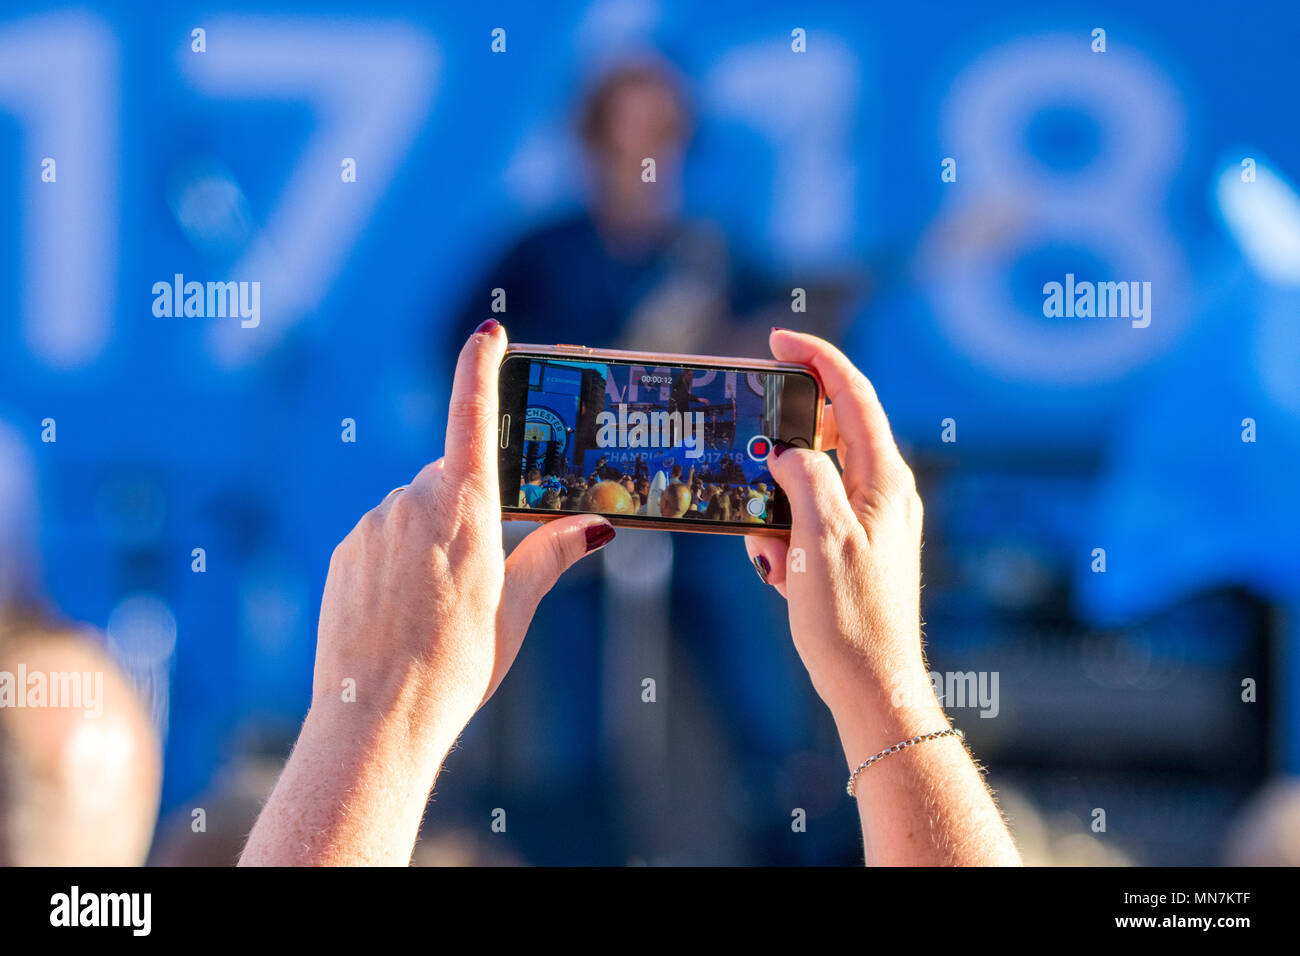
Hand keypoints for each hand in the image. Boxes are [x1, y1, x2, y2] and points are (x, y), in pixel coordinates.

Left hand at [311, 320, 615, 744]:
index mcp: (466, 508)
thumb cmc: (459, 664)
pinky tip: (401, 611)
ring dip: (430, 536)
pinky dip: (396, 559)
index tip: (490, 332)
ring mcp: (373, 525)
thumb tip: (599, 525)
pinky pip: (381, 536)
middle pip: (450, 478)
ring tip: (437, 607)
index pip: (473, 413)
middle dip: (469, 505)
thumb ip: (552, 554)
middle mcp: (414, 502)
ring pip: (413, 509)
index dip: (482, 365)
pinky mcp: (346, 552)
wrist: (377, 717)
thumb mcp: (516, 607)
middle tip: (481, 568)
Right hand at [746, 330, 1019, 864]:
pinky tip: (778, 572)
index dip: (818, 359)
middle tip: (748, 454)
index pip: (854, 395)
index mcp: (885, 479)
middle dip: (782, 448)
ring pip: (808, 484)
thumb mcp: (818, 538)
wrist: (871, 687)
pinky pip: (806, 521)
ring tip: (771, 553)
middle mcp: (883, 493)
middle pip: (829, 437)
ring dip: (775, 507)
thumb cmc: (850, 617)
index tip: (779, 340)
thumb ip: (805, 476)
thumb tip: (788, 451)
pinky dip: (782, 536)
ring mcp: (868, 522)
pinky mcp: (851, 549)